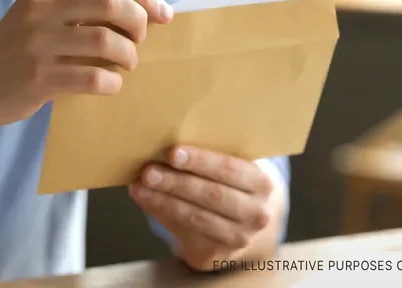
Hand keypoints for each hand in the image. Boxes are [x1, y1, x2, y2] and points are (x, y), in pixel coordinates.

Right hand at [0, 0, 173, 129]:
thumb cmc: (18, 53)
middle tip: (141, 41)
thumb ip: (77, 10)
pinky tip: (109, 85)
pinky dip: (111, 83)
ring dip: (128, 56)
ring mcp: (37, 43)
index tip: (164, 14)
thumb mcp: (39, 17)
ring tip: (126, 65)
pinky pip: (93, 78)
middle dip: (138, 22)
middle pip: (110, 4)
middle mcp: (40, 9)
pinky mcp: (38, 77)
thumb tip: (141, 15)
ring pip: (106, 41)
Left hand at [129, 146, 276, 270]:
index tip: (173, 153)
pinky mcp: (217, 253)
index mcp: (261, 182)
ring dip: (164, 201)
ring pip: (197, 217)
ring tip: (140, 187)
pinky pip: (185, 232)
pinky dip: (161, 214)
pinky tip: (145, 200)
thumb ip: (207, 158)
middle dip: (177, 183)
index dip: (201, 161)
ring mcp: (238, 237)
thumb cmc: (229, 182)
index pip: (230, 169)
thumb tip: (162, 147)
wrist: (244, 221)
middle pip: (212, 195)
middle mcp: (256, 213)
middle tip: (149, 172)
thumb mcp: (230, 168)